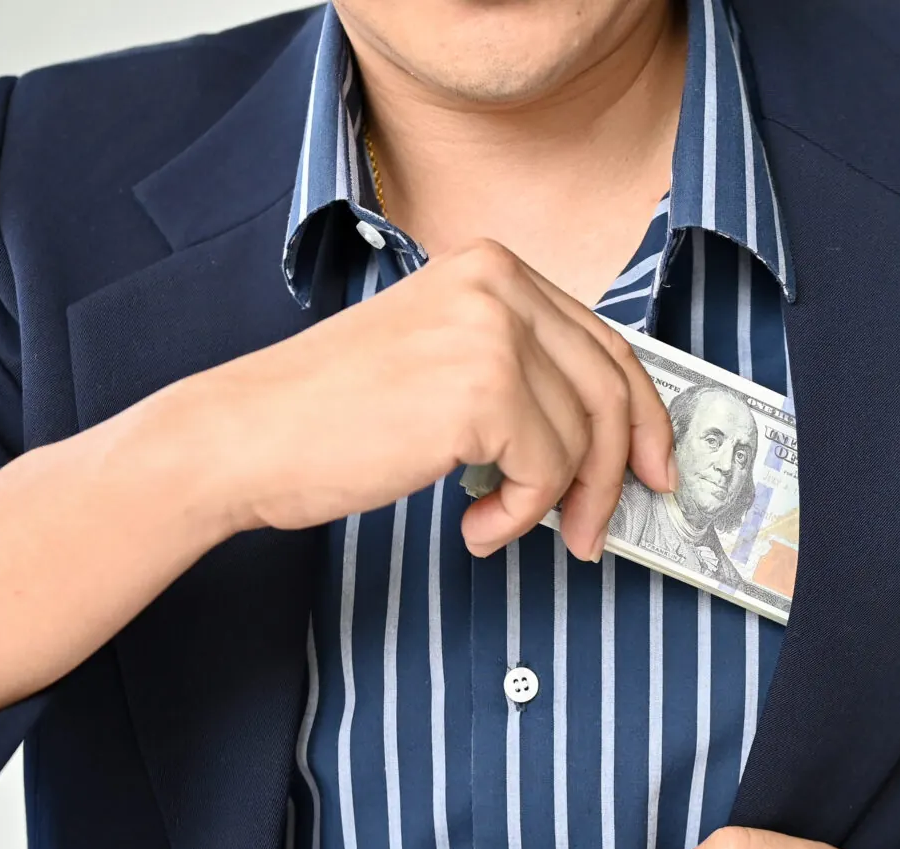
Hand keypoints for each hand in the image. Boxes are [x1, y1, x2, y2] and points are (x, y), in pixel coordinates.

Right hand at [183, 238, 675, 559]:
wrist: (244, 437)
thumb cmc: (329, 416)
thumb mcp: (441, 364)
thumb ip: (519, 375)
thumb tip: (607, 437)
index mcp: (492, 267)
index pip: (605, 343)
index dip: (642, 416)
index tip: (655, 469)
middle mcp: (499, 284)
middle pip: (612, 389)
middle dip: (617, 473)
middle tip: (596, 531)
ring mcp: (493, 332)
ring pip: (583, 440)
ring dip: (553, 505)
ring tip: (497, 526)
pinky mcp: (483, 390)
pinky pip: (545, 474)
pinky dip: (518, 516)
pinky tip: (472, 525)